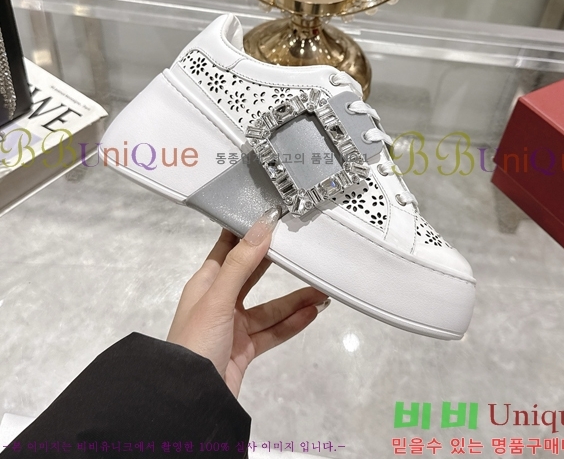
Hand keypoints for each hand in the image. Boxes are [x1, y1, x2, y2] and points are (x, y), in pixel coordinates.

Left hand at [167, 208, 329, 397]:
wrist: (188, 400)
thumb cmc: (195, 342)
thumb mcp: (217, 299)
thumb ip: (241, 263)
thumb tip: (262, 225)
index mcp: (207, 284)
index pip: (228, 249)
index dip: (247, 232)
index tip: (270, 217)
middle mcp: (220, 301)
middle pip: (252, 275)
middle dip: (277, 264)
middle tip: (301, 248)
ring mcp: (234, 326)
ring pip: (269, 308)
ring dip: (294, 300)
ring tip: (321, 291)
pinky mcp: (245, 349)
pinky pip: (272, 331)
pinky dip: (292, 323)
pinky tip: (311, 313)